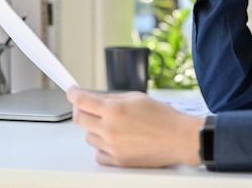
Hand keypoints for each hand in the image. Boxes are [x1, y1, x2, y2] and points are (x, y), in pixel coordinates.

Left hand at [67, 87, 204, 167]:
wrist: (179, 139)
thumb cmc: (164, 117)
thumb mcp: (137, 97)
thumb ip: (112, 97)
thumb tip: (95, 98)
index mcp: (115, 110)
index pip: (82, 101)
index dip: (73, 93)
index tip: (72, 91)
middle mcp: (110, 130)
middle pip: (79, 119)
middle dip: (80, 110)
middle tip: (87, 106)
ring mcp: (112, 147)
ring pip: (88, 137)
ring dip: (94, 128)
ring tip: (112, 125)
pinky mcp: (117, 161)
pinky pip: (98, 153)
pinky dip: (102, 146)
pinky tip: (115, 140)